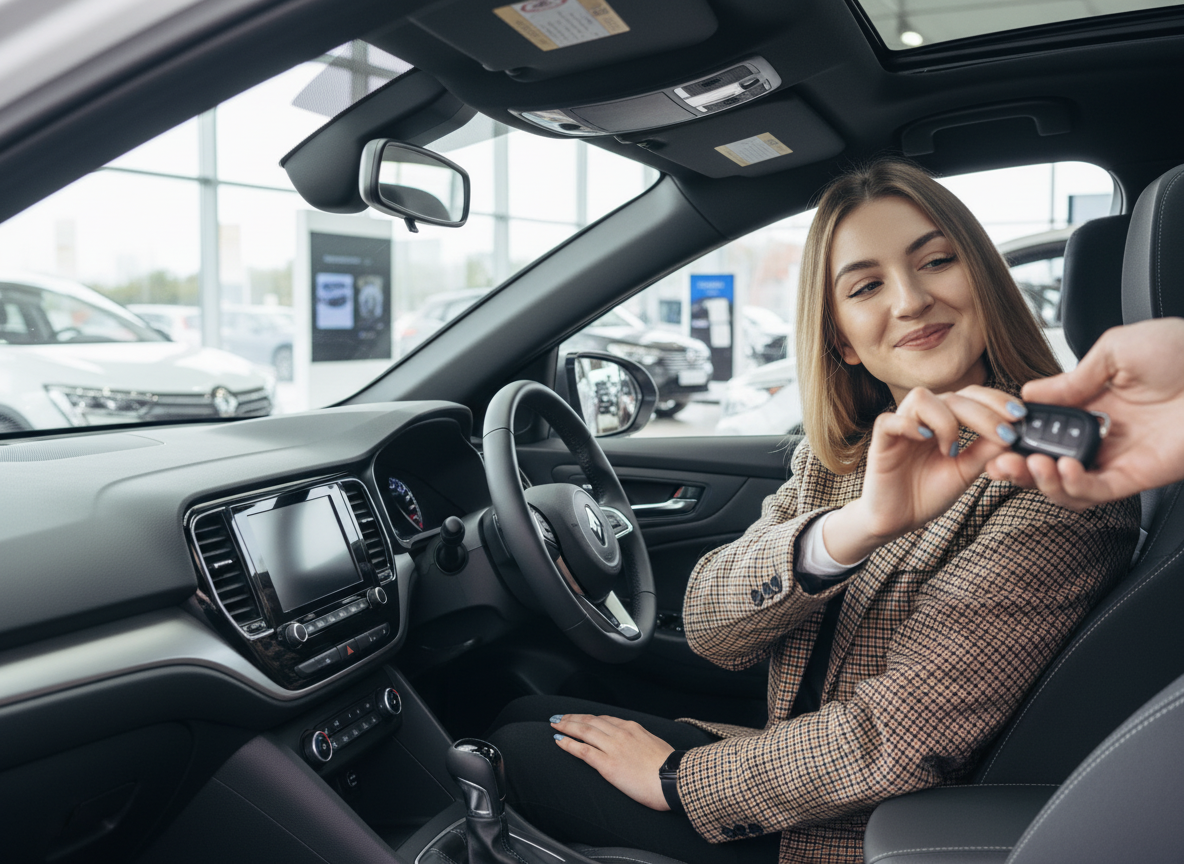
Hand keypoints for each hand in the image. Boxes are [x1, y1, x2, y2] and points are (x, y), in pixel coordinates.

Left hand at [550, 714, 672, 810]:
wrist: (675, 780)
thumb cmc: (670, 770)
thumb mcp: (656, 747)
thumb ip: (642, 743)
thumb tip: (638, 748)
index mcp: (633, 728)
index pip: (605, 719)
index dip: (589, 718)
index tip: (580, 717)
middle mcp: (621, 733)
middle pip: (590, 721)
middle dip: (573, 718)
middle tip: (559, 717)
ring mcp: (613, 747)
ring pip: (583, 731)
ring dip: (566, 726)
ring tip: (555, 725)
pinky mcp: (608, 764)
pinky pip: (583, 750)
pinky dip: (568, 743)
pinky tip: (559, 741)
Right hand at [825, 385, 1022, 562]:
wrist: (897, 520)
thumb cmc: (928, 493)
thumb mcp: (966, 472)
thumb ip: (986, 451)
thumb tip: (1014, 432)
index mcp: (945, 421)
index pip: (970, 396)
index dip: (995, 400)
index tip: (1020, 415)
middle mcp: (923, 418)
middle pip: (952, 395)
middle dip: (983, 413)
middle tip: (1003, 433)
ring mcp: (901, 427)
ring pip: (921, 398)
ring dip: (945, 420)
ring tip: (952, 449)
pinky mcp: (880, 441)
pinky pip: (890, 421)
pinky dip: (910, 426)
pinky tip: (927, 441)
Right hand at [986, 318, 1183, 510]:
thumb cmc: (1183, 351)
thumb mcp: (1115, 350)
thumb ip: (1071, 379)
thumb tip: (1029, 394)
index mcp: (1092, 404)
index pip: (1043, 429)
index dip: (1016, 436)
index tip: (995, 434)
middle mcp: (1101, 435)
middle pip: (1047, 463)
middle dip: (1017, 468)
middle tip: (998, 463)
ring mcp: (1118, 458)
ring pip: (1067, 486)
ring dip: (1041, 483)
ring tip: (1031, 467)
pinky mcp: (1138, 476)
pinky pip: (1097, 492)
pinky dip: (1074, 486)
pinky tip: (1063, 468)